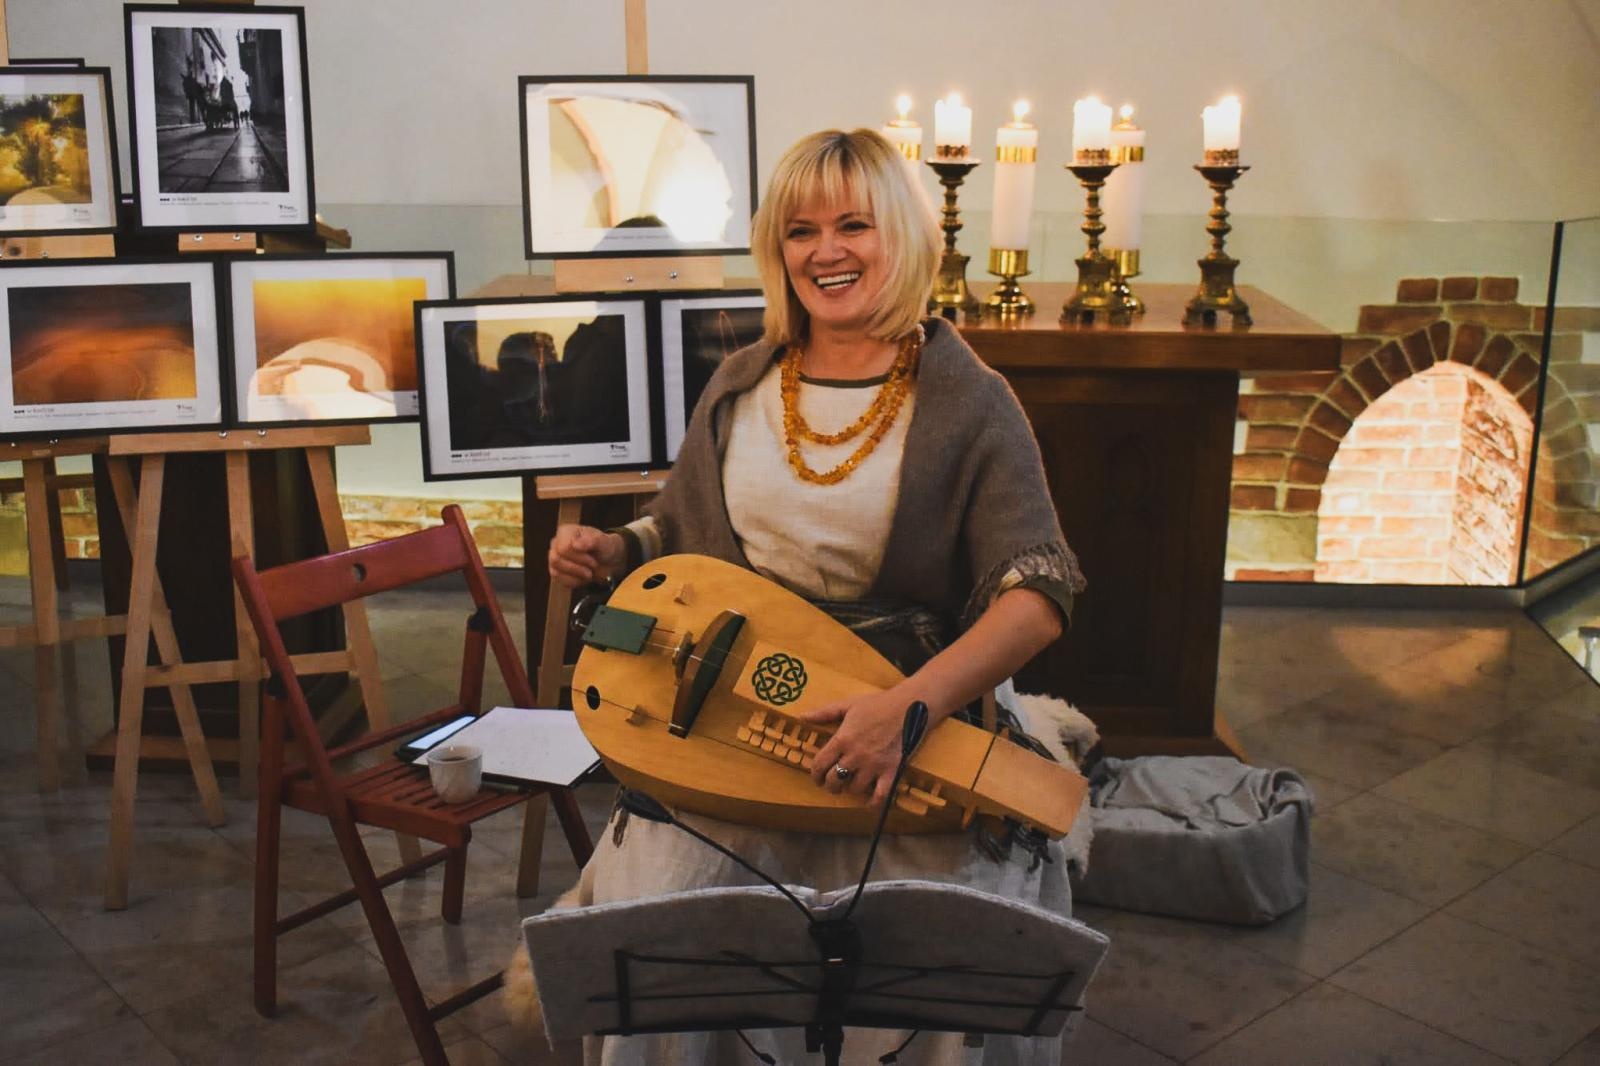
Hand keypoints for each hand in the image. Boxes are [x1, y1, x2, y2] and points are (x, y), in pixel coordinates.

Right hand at [547, 524, 624, 588]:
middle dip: (578, 567)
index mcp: (566, 531)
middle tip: (593, 566)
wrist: (608, 560)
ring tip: (589, 573)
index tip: (593, 559)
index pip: (563, 548)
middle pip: (556, 560)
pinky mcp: (556, 571)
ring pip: (555, 572)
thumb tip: (575, 544)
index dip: (579, 557)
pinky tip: (583, 577)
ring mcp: (554, 558)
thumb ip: (592, 541)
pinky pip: (559, 581)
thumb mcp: (604, 543)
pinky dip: (574, 582)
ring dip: (576, 575)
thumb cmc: (604, 547)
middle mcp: (556, 543)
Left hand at [800, 687, 918, 805]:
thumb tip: (802, 717)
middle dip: (830, 785)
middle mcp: (855, 755)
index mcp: (842, 739)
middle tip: (832, 784)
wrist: (909, 706)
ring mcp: (873, 765)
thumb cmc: (877, 704)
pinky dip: (873, 803)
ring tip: (851, 785)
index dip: (815, 774)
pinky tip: (869, 803)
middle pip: (834, 780)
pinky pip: (880, 795)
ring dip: (850, 790)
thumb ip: (824, 713)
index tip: (817, 777)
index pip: (820, 764)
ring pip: (854, 789)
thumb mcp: (847, 705)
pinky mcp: (891, 771)